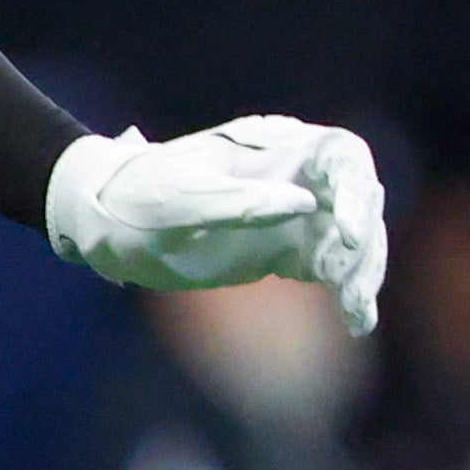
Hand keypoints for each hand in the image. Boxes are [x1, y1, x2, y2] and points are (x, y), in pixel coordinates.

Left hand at [43, 116, 386, 336]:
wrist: (104, 224)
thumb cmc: (135, 199)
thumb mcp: (174, 201)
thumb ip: (234, 202)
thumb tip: (301, 204)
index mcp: (271, 147)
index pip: (340, 156)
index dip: (356, 190)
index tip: (346, 233)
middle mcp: (293, 176)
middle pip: (359, 199)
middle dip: (365, 240)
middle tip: (352, 285)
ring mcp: (293, 215)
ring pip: (353, 238)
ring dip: (363, 271)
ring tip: (355, 308)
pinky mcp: (286, 250)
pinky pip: (332, 269)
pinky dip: (349, 292)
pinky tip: (357, 321)